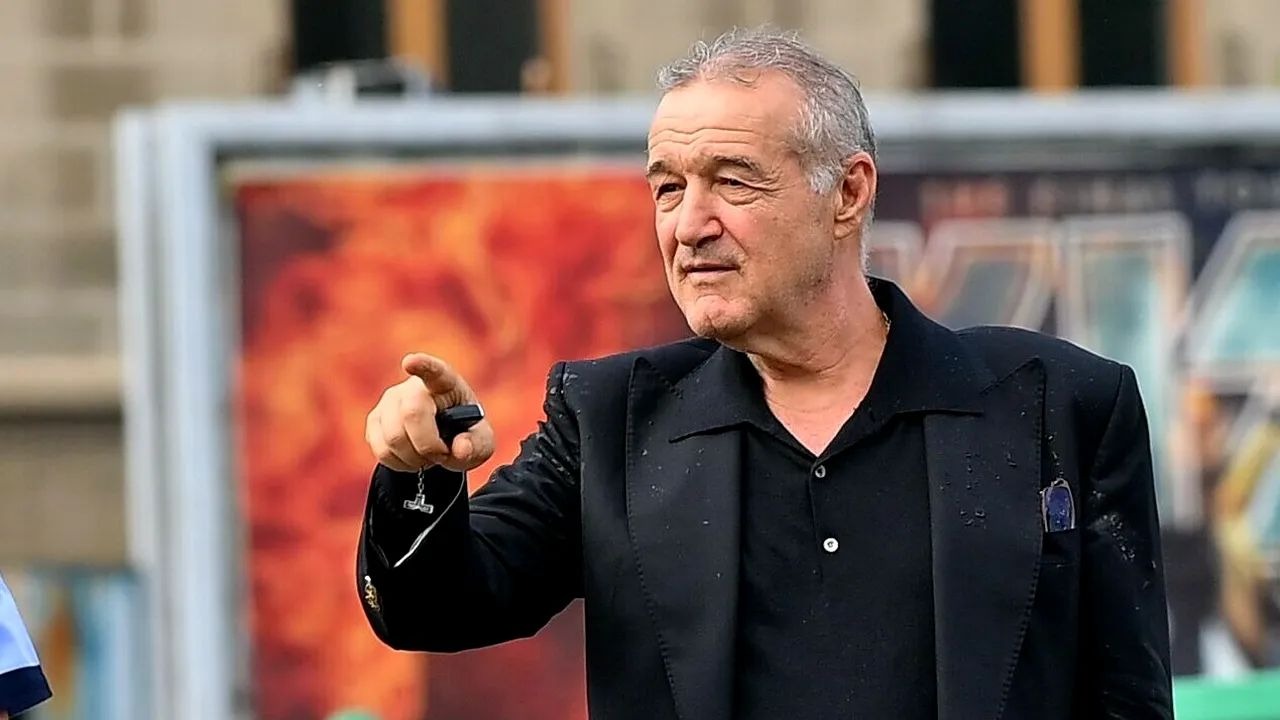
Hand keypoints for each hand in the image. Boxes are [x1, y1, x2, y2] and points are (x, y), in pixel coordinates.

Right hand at [366, 353, 495, 472]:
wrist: (441, 442)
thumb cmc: (464, 434)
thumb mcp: (481, 442)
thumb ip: (476, 445)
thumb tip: (460, 449)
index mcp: (445, 383)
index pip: (433, 370)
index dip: (422, 365)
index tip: (411, 362)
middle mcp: (413, 387)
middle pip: (411, 414)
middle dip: (428, 445)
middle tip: (442, 453)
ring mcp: (390, 401)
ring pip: (394, 437)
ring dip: (415, 458)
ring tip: (428, 455)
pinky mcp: (375, 420)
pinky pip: (382, 450)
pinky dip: (400, 463)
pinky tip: (412, 457)